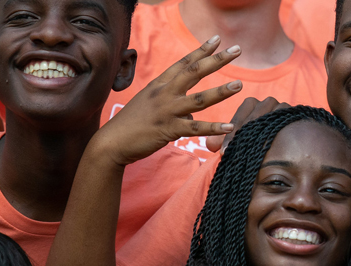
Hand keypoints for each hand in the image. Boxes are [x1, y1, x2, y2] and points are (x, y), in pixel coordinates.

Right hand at [92, 36, 240, 165]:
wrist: (112, 142)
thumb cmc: (132, 124)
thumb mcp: (151, 106)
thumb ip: (173, 106)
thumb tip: (192, 117)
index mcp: (160, 85)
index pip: (184, 63)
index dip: (201, 50)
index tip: (217, 39)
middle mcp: (164, 94)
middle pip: (194, 73)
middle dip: (216, 60)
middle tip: (236, 50)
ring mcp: (167, 111)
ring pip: (199, 100)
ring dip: (220, 92)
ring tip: (239, 85)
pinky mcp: (169, 130)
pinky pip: (195, 128)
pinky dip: (214, 128)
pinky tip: (229, 127)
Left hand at [204, 96, 290, 151]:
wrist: (295, 145)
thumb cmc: (262, 142)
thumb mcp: (240, 141)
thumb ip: (224, 140)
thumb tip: (209, 144)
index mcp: (253, 104)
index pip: (240, 116)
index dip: (230, 135)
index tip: (222, 153)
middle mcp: (267, 103)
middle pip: (253, 115)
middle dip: (241, 135)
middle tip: (232, 153)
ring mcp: (282, 107)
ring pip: (267, 116)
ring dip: (256, 133)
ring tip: (248, 150)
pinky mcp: (293, 113)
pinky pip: (282, 119)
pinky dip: (273, 131)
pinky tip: (267, 145)